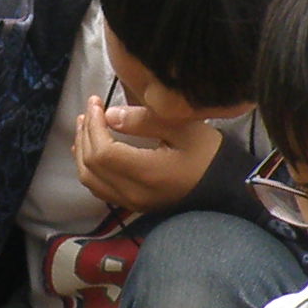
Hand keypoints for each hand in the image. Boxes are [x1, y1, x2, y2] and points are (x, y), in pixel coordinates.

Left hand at [71, 93, 219, 213]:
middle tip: (90, 109)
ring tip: (86, 126)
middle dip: (85, 134)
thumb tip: (110, 116)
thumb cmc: (208, 154)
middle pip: (91, 166)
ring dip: (82, 151)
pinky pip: (99, 188)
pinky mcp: (132, 204)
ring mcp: (131, 202)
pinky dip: (89, 167)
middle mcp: (134, 193)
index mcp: (148, 173)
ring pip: (90, 180)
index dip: (94, 126)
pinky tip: (91, 150)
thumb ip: (144, 121)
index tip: (96, 102)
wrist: (224, 187)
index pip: (104, 152)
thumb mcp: (183, 128)